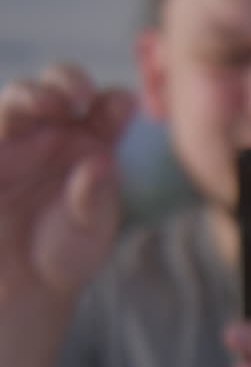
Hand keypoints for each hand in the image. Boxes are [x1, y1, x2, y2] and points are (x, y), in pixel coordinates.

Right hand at [0, 64, 133, 307]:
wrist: (21, 285)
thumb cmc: (65, 253)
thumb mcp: (89, 231)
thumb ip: (95, 198)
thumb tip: (100, 162)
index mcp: (95, 142)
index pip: (108, 106)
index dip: (115, 102)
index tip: (121, 107)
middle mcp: (55, 131)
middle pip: (60, 86)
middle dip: (68, 82)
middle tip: (78, 97)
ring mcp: (15, 138)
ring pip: (18, 99)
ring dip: (31, 95)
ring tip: (47, 104)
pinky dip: (0, 120)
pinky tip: (7, 128)